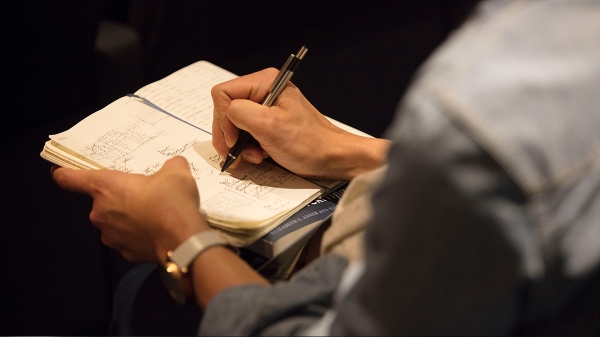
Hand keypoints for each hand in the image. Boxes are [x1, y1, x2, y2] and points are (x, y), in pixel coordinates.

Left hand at [52, 156, 209, 262]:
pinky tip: (158, 231)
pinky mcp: (126, 254)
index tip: (58, 172)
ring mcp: (112, 236)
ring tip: (156, 214)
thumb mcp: (176, 171)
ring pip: (116, 222)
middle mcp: (101, 212)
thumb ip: (170, 166)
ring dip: (130, 218)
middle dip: (121, 197)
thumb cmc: (171, 201)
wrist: (183, 240)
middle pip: (102, 202)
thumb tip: (174, 167)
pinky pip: (129, 240)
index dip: (64, 174)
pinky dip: (140, 236)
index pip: (71, 178)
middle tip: (146, 194)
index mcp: (105, 186)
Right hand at [212, 68, 389, 180]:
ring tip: (254, 156)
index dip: (223, 119)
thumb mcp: (269, 125)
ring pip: (233, 125)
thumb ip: (239, 112)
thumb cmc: (308, 142)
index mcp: (265, 82)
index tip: (234, 139)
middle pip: (225, 110)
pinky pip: (244, 135)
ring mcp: (264, 110)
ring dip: (239, 145)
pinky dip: (247, 149)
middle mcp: (263, 92)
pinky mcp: (267, 126)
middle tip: (238, 152)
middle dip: (229, 135)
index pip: (223, 94)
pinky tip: (259, 156)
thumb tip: (225, 114)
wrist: (331, 158)